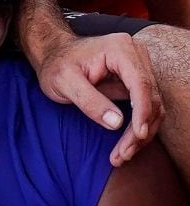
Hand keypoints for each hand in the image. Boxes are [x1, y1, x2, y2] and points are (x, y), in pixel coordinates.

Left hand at [34, 32, 163, 166]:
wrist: (53, 56)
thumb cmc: (56, 66)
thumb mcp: (64, 82)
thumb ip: (89, 101)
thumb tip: (117, 123)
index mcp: (120, 49)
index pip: (140, 83)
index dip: (142, 112)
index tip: (138, 135)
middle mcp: (136, 56)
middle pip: (150, 97)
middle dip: (140, 130)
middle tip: (123, 154)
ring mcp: (139, 68)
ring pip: (152, 106)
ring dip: (141, 134)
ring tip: (122, 155)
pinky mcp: (136, 82)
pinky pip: (144, 108)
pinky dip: (137, 128)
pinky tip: (125, 147)